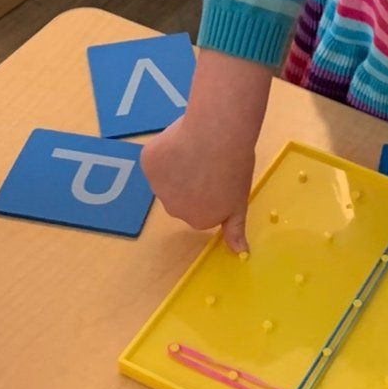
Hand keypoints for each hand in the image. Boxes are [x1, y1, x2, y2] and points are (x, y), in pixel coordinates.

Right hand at [142, 116, 255, 252]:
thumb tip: (240, 253)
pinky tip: (178, 140)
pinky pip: (155, 159)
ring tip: (195, 147)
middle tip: (207, 160)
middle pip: (180, 195)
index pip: (200, 207)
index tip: (218, 174)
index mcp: (199, 220)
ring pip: (166, 177)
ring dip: (176, 165)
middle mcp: (174, 210)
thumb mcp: (240, 201)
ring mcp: (157, 187)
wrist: (216, 135)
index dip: (209, 188)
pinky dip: (164, 151)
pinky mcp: (147, 164)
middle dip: (190, 181)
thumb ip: (235, 229)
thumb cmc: (234, 167)